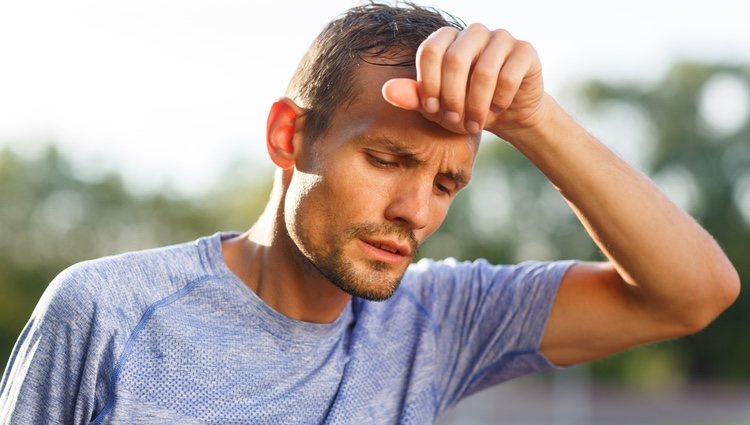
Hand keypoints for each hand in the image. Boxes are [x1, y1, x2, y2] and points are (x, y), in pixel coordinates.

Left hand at [382, 24, 544, 135]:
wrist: (505, 115)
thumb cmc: (465, 107)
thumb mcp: (436, 107)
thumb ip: (414, 97)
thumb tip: (387, 91)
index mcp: (448, 39)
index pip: (429, 51)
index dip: (429, 85)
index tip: (434, 111)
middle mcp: (474, 32)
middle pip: (455, 59)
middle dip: (453, 98)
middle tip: (455, 122)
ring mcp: (501, 38)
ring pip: (485, 70)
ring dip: (477, 105)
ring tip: (475, 124)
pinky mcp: (525, 51)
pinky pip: (509, 76)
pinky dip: (500, 101)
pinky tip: (497, 110)